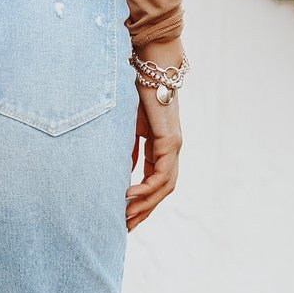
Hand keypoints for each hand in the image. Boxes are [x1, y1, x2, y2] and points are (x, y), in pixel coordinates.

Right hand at [125, 40, 183, 231]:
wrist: (148, 63)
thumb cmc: (135, 89)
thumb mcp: (125, 129)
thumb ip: (125, 151)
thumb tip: (120, 174)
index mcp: (159, 148)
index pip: (153, 183)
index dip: (139, 203)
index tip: (122, 218)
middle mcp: (170, 149)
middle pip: (161, 191)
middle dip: (143, 212)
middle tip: (124, 229)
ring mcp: (173, 145)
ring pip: (165, 187)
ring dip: (146, 205)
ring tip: (126, 217)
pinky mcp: (171, 140)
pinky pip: (163, 173)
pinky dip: (148, 187)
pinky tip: (130, 194)